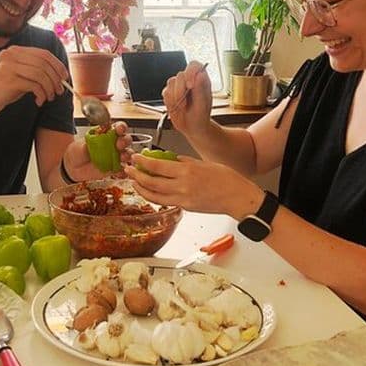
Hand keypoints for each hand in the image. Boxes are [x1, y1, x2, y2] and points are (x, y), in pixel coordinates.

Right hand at [0, 46, 67, 117]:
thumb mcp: (17, 75)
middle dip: (55, 78)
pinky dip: (41, 94)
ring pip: (40, 74)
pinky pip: (34, 85)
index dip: (57, 65)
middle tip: (59, 91)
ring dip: (49, 88)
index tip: (64, 77)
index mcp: (14, 51)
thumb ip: (33, 70)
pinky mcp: (8, 80)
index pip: (43, 53)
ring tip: (49, 98)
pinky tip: (39, 101)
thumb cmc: (0, 90)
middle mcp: (10, 55)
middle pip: (44, 63)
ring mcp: (8, 66)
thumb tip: (58, 75)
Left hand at [65, 121, 132, 179]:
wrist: (73, 167)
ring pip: (127, 153)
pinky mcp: (115, 168)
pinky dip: (124, 170)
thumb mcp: (79, 147)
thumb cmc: (77, 152)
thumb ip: (86, 145)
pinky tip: (122, 171)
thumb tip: (90, 144)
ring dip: (127, 155)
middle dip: (125, 141)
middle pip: (126, 139)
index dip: (121, 127)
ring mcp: (116, 156)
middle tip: (119, 144)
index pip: (118, 128)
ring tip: (122, 157)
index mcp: (107, 134)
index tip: (119, 129)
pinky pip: (123, 169)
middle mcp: (114, 143)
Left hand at [123, 153, 260, 218]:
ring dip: (142, 188)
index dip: (142, 162)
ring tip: (135, 181)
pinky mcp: (185, 208)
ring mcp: (183, 199)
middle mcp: (182, 186)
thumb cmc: (226, 179)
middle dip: (136, 175)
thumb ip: (184, 162)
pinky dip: (154, 197)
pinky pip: (165, 202)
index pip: (157, 166)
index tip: (135, 157)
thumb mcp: (203, 163)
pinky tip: (150, 192)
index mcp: (187, 171)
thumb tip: (169, 159)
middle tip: (128, 169)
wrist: (237, 197)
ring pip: (154, 196)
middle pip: (151, 182)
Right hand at [162, 61, 211, 134]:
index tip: (190, 85)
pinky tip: (177, 107)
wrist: (193, 127)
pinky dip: (170, 102)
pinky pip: (165, 93)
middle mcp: (189, 80)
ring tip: (183, 107)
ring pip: (171, 83)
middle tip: (186, 103)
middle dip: (181, 91)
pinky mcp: (170, 93)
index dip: (190, 72)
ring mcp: (178, 86)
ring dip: (176, 98)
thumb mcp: (203, 104)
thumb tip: (200, 75)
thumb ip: (201, 89)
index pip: (194, 65)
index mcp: (201, 79)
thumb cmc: (201, 116)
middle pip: (180, 75)